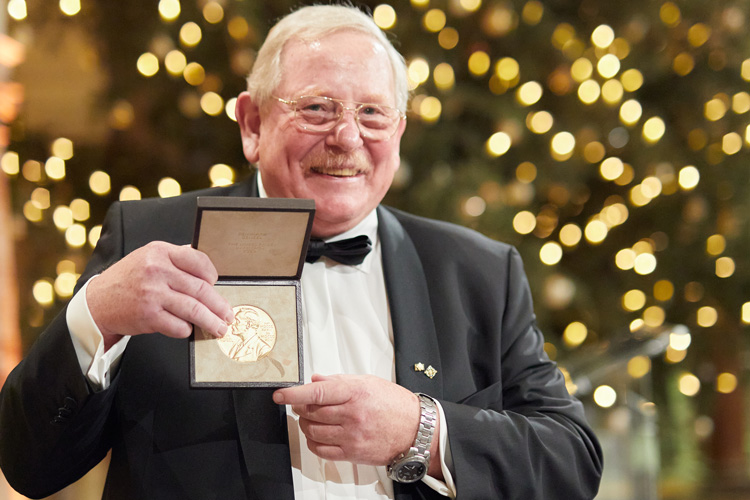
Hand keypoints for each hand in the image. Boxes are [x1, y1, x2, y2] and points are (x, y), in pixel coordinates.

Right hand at [86, 241, 234, 348]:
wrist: (97, 302)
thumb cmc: (127, 280)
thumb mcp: (147, 258)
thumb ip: (174, 258)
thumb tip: (204, 266)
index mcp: (160, 252)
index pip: (198, 261)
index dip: (212, 275)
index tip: (217, 284)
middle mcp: (156, 270)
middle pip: (200, 288)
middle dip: (219, 305)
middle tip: (228, 314)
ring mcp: (152, 293)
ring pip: (193, 309)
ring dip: (211, 321)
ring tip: (219, 327)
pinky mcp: (148, 316)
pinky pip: (179, 325)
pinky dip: (187, 329)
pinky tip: (189, 329)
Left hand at [273, 374, 425, 465]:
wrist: (416, 429)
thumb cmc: (395, 405)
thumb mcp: (368, 382)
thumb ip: (339, 381)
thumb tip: (316, 380)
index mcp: (356, 393)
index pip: (317, 393)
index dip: (294, 393)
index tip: (281, 394)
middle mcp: (352, 415)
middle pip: (312, 412)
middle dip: (301, 408)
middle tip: (302, 404)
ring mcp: (352, 436)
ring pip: (313, 431)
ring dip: (306, 425)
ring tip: (311, 419)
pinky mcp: (352, 453)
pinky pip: (322, 450)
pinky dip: (313, 442)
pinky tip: (317, 435)